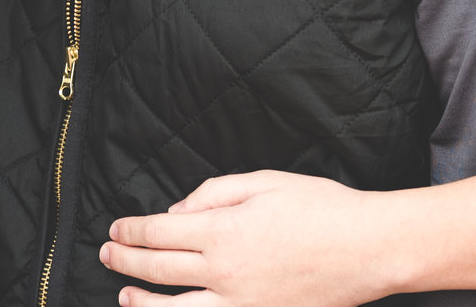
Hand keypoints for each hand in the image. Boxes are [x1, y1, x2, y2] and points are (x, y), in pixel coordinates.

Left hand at [102, 168, 475, 306]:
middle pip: (158, 269)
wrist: (367, 248)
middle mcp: (223, 271)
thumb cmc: (323, 208)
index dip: (131, 231)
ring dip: (142, 302)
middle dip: (125, 261)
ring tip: (124, 295)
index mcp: (223, 230)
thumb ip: (216, 192)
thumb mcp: (266, 181)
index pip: (159, 232)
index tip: (116, 229)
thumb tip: (177, 212)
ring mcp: (239, 303)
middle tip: (107, 254)